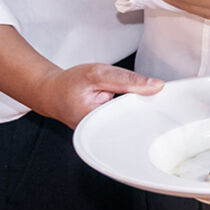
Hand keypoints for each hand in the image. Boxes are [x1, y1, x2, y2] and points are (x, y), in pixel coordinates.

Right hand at [31, 62, 162, 129]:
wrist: (52, 93)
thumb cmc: (70, 83)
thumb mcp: (98, 73)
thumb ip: (127, 80)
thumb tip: (156, 86)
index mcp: (94, 123)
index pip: (131, 118)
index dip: (146, 105)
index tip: (158, 96)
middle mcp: (97, 134)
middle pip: (131, 123)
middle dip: (140, 108)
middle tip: (142, 95)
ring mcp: (100, 135)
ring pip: (128, 123)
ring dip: (134, 110)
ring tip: (128, 99)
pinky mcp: (103, 132)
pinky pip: (122, 122)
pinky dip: (127, 112)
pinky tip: (127, 105)